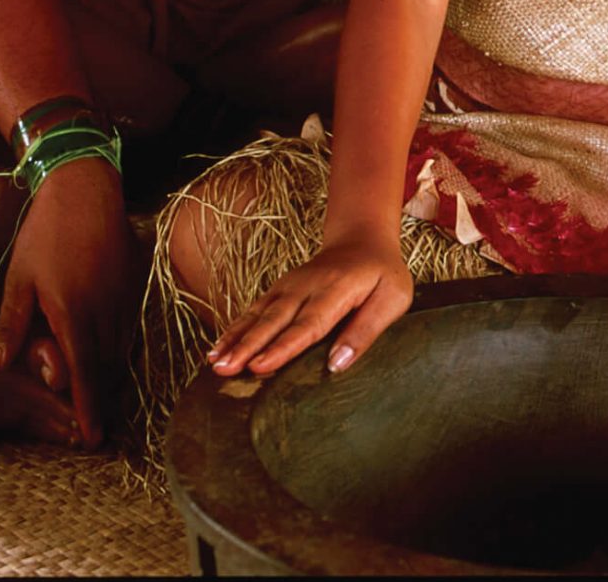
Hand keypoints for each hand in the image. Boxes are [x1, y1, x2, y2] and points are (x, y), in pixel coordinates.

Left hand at [0, 159, 132, 447]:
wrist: (85, 188)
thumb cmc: (45, 232)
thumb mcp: (19, 279)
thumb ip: (11, 326)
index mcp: (72, 313)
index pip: (83, 373)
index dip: (88, 408)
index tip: (93, 438)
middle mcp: (104, 310)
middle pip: (107, 368)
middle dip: (103, 401)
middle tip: (97, 430)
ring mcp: (124, 295)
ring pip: (122, 349)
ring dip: (113, 377)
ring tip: (105, 403)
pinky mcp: (134, 282)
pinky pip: (130, 327)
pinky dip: (122, 349)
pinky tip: (114, 358)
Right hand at [209, 233, 411, 378]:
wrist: (362, 238)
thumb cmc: (383, 275)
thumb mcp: (393, 299)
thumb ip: (367, 330)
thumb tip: (337, 365)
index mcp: (338, 289)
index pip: (308, 323)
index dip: (283, 347)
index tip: (260, 366)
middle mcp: (307, 285)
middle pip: (275, 320)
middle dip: (248, 346)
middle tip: (225, 370)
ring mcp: (289, 286)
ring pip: (258, 315)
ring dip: (234, 339)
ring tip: (214, 364)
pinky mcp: (279, 290)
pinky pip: (254, 311)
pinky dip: (234, 329)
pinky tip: (216, 350)